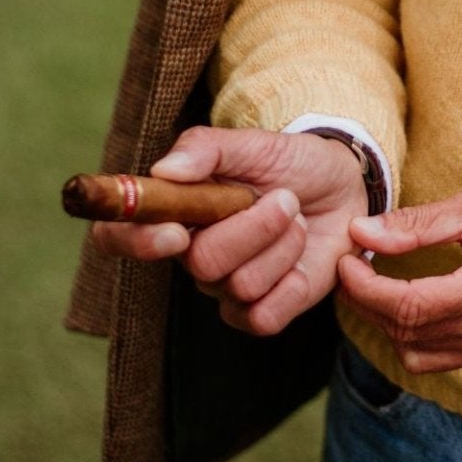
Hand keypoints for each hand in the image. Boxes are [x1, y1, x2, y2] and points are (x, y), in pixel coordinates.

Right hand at [90, 126, 369, 334]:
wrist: (343, 185)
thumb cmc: (290, 162)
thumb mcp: (253, 143)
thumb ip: (205, 150)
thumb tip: (164, 170)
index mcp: (175, 211)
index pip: (118, 236)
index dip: (136, 240)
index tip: (176, 231)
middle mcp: (192, 254)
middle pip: (200, 263)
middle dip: (252, 228)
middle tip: (285, 199)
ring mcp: (226, 286)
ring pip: (240, 286)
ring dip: (282, 245)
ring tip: (297, 219)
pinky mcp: (261, 312)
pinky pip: (263, 318)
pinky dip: (292, 286)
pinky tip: (303, 262)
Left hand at [335, 176, 461, 372]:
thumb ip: (418, 224)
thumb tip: (361, 235)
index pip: (411, 306)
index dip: (366, 288)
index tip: (346, 260)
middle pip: (408, 332)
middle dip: (367, 301)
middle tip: (352, 264)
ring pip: (417, 352)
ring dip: (386, 320)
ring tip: (374, 281)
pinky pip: (438, 358)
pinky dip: (412, 334)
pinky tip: (407, 301)